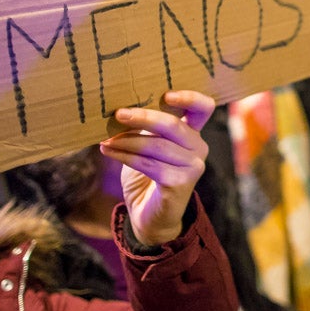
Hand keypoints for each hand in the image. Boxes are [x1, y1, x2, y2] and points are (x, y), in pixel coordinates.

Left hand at [99, 91, 214, 246]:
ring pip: (155, 145)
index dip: (189, 96)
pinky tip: (108, 151)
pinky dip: (124, 156)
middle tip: (118, 114)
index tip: (166, 94)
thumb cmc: (147, 176)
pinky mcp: (180, 183)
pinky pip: (148, 164)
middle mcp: (199, 148)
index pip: (203, 107)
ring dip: (126, 140)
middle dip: (143, 117)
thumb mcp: (148, 146)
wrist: (150, 217)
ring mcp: (193, 167)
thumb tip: (119, 107)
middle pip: (172, 125)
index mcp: (193, 133)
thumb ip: (145, 128)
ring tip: (106, 139)